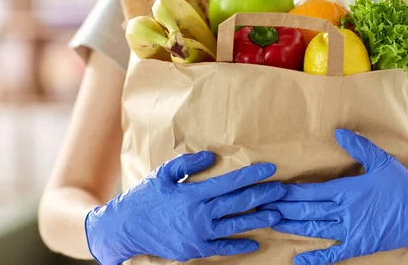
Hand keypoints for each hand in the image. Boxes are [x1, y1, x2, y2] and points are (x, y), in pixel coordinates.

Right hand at [85, 152, 285, 264]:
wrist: (124, 229)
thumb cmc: (144, 198)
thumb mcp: (162, 175)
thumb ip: (187, 165)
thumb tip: (212, 157)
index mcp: (192, 194)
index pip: (229, 182)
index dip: (252, 175)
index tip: (270, 168)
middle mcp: (199, 215)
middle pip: (238, 203)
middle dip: (263, 195)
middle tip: (283, 190)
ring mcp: (198, 235)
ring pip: (235, 226)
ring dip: (258, 220)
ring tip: (277, 214)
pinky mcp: (195, 250)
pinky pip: (222, 248)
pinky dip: (239, 245)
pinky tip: (255, 242)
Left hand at [262, 129, 407, 264]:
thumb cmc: (403, 187)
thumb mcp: (382, 161)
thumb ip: (359, 147)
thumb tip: (338, 131)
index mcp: (348, 190)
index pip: (311, 191)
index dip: (289, 191)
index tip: (271, 189)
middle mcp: (345, 212)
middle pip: (306, 210)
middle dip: (282, 208)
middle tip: (261, 206)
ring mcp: (351, 231)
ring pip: (314, 229)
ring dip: (291, 227)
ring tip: (270, 223)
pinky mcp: (358, 246)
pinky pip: (333, 254)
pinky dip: (315, 259)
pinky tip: (298, 260)